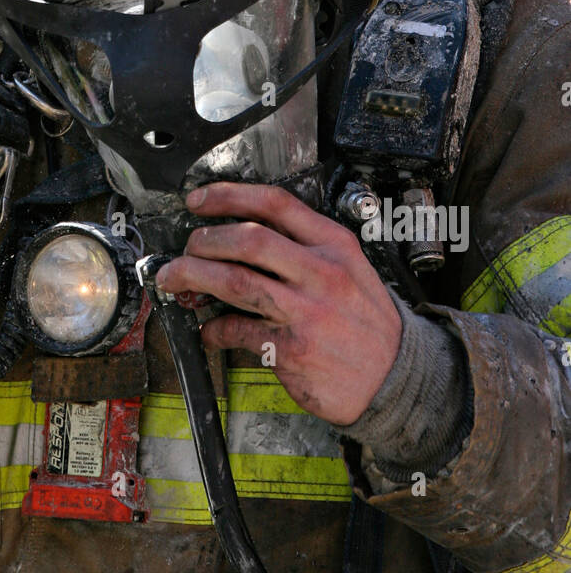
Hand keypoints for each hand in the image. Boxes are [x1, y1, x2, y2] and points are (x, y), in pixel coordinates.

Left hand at [155, 182, 401, 425]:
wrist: (397, 377)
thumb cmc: (367, 322)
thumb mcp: (351, 268)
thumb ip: (305, 248)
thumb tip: (243, 237)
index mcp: (334, 244)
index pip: (275, 204)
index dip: (228, 196)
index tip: (198, 199)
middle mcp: (320, 272)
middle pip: (247, 239)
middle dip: (204, 240)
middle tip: (187, 248)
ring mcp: (306, 311)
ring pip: (234, 280)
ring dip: (193, 276)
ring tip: (175, 279)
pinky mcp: (292, 349)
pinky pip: (238, 330)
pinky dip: (214, 329)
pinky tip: (209, 331)